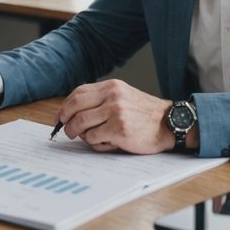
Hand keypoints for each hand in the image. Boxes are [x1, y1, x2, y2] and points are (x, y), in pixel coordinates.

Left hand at [55, 79, 173, 154]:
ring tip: (86, 138)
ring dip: (79, 134)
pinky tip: (106, 142)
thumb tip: (74, 112)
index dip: (65, 106)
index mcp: (112, 86)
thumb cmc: (145, 114)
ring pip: (81, 124)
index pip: (78, 93)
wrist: (169, 123)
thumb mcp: (124, 96)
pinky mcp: (118, 130)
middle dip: (66, 121)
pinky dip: (95, 143)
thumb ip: (102, 100)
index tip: (60, 116)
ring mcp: (115, 113)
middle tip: (67, 130)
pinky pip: (92, 138)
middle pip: (75, 107)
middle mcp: (112, 96)